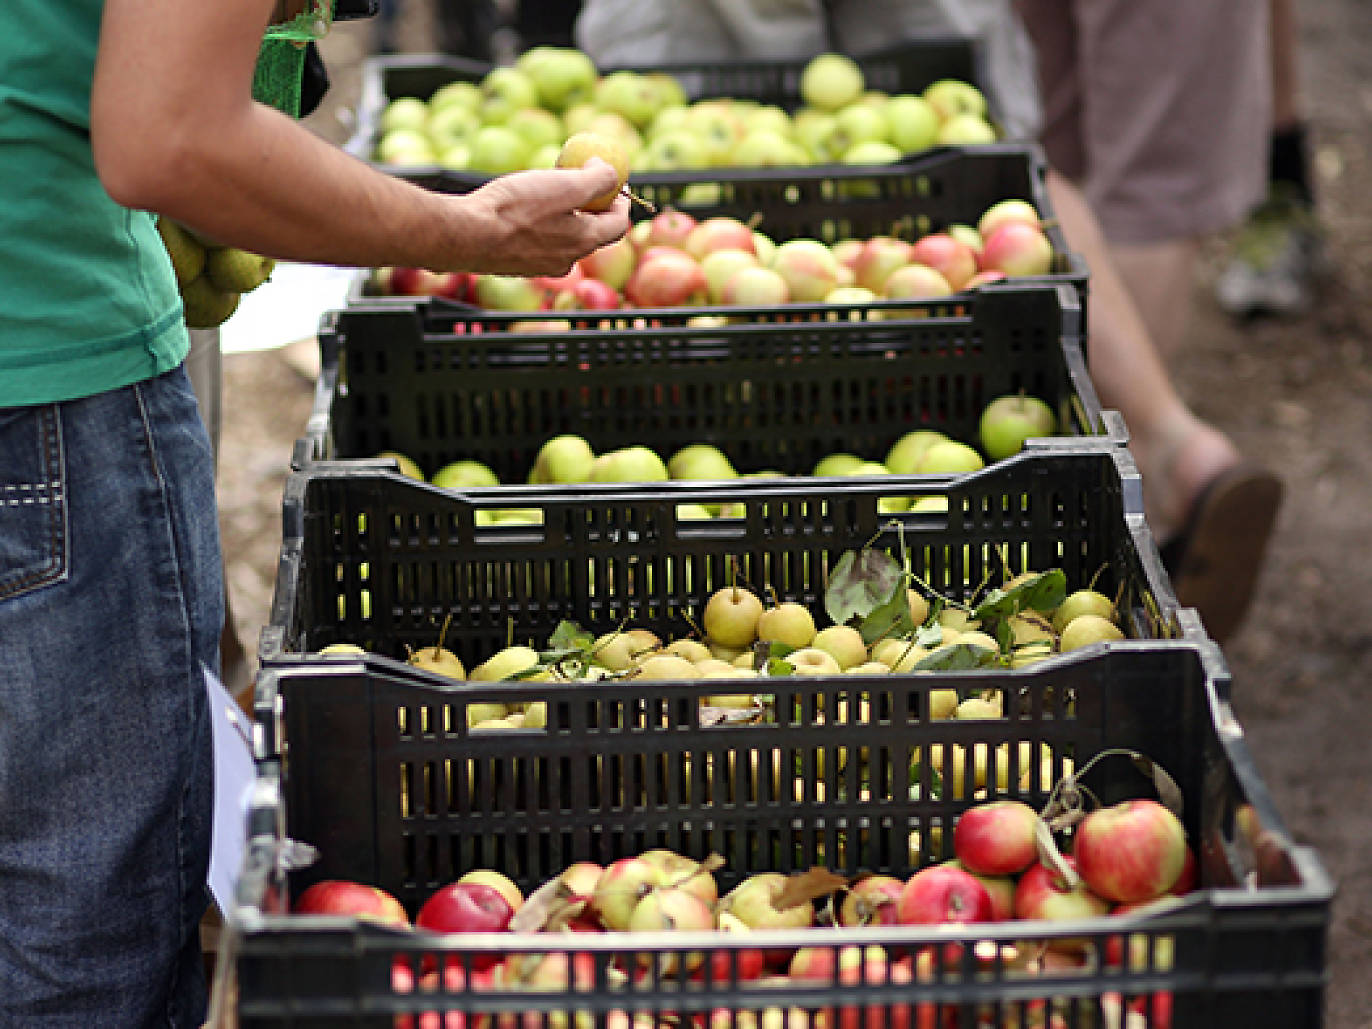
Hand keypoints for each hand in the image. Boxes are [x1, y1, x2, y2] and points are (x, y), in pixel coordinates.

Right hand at [454, 160, 631, 276]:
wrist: (465, 235)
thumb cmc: (515, 209)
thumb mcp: (564, 184)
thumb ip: (596, 179)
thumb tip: (610, 173)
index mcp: (584, 242)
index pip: (618, 225)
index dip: (620, 200)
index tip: (613, 181)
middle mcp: (567, 261)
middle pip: (592, 232)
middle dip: (592, 206)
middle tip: (580, 181)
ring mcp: (541, 266)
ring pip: (564, 238)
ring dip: (565, 215)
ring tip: (549, 191)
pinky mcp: (518, 266)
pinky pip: (540, 243)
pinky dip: (541, 225)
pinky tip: (523, 209)